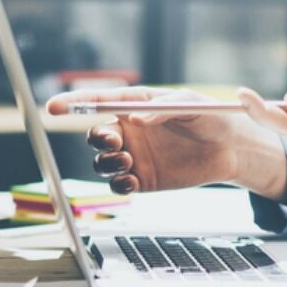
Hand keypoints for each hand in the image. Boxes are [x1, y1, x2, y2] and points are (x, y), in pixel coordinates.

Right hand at [45, 88, 286, 199]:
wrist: (232, 148)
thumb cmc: (213, 117)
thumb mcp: (192, 104)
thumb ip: (164, 108)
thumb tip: (138, 118)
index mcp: (137, 105)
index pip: (99, 102)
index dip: (75, 103)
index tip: (54, 106)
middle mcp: (131, 130)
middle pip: (96, 134)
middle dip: (97, 137)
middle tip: (115, 141)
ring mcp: (136, 155)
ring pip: (102, 161)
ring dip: (107, 162)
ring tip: (128, 160)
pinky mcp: (144, 179)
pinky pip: (119, 184)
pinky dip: (119, 184)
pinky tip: (132, 180)